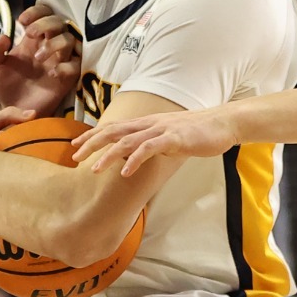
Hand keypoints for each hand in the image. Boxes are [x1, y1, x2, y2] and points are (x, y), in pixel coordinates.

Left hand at [0, 4, 80, 113]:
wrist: (13, 110)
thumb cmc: (5, 87)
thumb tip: (6, 36)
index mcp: (33, 40)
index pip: (43, 15)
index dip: (36, 12)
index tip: (22, 20)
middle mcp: (49, 47)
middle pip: (59, 22)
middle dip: (45, 23)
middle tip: (30, 34)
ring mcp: (60, 61)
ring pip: (71, 40)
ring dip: (54, 44)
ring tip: (38, 57)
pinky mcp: (68, 78)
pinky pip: (76, 65)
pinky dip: (66, 66)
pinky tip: (52, 74)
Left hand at [72, 105, 237, 175]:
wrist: (223, 124)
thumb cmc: (197, 132)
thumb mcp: (169, 138)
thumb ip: (152, 145)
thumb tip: (136, 156)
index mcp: (147, 124)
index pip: (114, 127)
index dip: (93, 135)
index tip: (75, 145)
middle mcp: (150, 124)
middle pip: (113, 131)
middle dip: (91, 143)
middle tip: (73, 156)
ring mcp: (161, 130)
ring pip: (127, 140)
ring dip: (108, 155)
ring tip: (93, 169)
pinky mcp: (174, 138)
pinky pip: (150, 149)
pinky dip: (135, 160)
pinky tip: (125, 172)